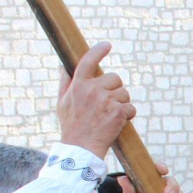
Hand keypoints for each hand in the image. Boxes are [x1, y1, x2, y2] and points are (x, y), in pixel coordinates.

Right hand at [57, 43, 135, 159]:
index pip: (89, 61)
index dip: (98, 51)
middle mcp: (92, 89)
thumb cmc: (71, 125)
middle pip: (115, 78)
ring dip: (122, 103)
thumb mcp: (62, 102)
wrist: (81, 148)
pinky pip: (131, 108)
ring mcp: (106, 100)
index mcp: (78, 84)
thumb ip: (65, 82)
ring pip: (125, 93)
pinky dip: (127, 115)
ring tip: (110, 115)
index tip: (107, 45)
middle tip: (108, 104)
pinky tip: (117, 123)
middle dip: (115, 90)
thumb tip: (63, 65)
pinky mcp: (118, 112)